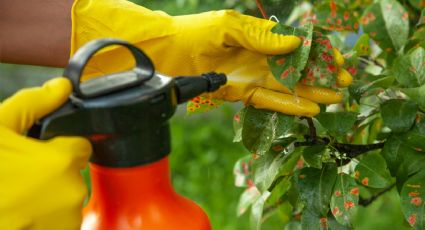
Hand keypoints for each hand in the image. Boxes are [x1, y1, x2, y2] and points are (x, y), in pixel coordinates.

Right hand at [0, 78, 91, 228]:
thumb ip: (32, 104)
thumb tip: (61, 87)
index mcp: (62, 162)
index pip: (81, 146)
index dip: (61, 145)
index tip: (42, 151)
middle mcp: (72, 192)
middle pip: (73, 171)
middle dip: (53, 170)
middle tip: (22, 175)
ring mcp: (67, 220)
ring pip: (67, 196)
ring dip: (49, 194)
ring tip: (18, 195)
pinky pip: (61, 220)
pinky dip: (46, 216)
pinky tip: (22, 213)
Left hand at [71, 0, 350, 116]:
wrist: (171, 52)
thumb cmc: (198, 31)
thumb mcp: (231, 26)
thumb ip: (261, 36)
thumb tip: (295, 42)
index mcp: (261, 37)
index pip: (297, 45)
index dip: (318, 53)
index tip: (338, 60)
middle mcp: (260, 57)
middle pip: (297, 68)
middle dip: (321, 75)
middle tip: (346, 83)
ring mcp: (252, 76)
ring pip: (288, 86)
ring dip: (311, 92)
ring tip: (335, 98)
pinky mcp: (242, 92)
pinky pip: (269, 100)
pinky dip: (288, 104)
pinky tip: (309, 108)